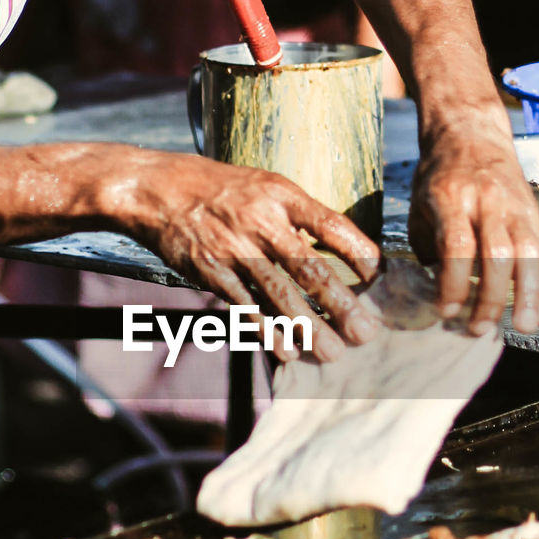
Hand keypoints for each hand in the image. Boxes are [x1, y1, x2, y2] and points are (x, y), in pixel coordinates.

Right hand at [126, 153, 381, 361]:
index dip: (360, 253)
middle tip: (366, 333)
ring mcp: (236, 249)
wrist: (160, 189)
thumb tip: (340, 252)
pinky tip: (288, 352)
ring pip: (281, 296)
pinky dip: (269, 332)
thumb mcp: (266, 186)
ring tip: (333, 353)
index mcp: (282, 195)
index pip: (332, 225)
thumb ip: (299, 217)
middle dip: (342, 305)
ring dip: (310, 328)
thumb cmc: (222, 189)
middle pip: (311, 269)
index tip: (379, 278)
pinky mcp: (213, 272)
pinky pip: (246, 308)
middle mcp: (262, 221)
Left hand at [409, 123, 538, 335]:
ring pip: (527, 253)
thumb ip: (430, 249)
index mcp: (452, 197)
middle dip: (491, 297)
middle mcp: (487, 201)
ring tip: (525, 327)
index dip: (454, 283)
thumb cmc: (440, 178)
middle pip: (496, 254)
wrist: (471, 132)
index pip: (457, 245)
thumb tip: (438, 298)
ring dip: (528, 295)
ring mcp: (514, 206)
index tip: (447, 312)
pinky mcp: (531, 213)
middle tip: (479, 328)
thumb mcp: (422, 207)